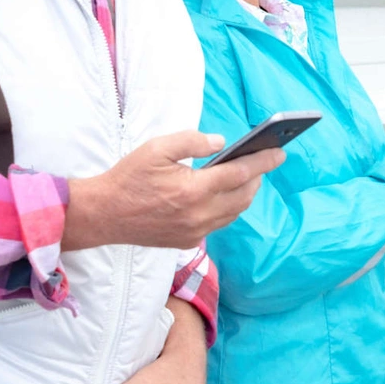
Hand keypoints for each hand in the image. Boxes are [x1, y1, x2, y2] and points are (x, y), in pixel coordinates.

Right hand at [62, 130, 284, 250]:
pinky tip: (224, 193)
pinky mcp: (188, 241)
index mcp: (193, 190)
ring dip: (245, 193)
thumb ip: (192, 142)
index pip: (240, 174)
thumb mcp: (157, 148)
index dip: (263, 162)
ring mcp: (195, 231)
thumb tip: (222, 143)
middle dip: (257, 177)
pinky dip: (228, 207)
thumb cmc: (128, 177)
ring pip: (234, 212)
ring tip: (247, 175)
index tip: (280, 152)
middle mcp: (199, 215)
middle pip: (244, 196)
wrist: (104, 214)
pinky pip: (219, 223)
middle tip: (263, 160)